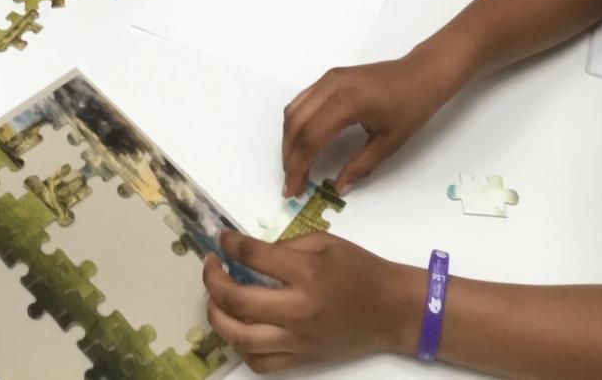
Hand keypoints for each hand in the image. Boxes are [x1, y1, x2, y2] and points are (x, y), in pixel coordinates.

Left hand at [204, 232, 412, 371]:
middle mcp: (297, 309)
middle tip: (210, 266)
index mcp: (306, 273)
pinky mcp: (302, 360)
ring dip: (218, 317)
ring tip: (214, 300)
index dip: (230, 244)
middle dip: (214, 281)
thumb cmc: (360, 270)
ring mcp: (298, 339)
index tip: (222, 238)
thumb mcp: (326, 242)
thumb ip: (287, 245)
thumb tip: (252, 252)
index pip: (254, 256)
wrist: (391, 310)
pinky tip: (237, 329)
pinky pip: (261, 363)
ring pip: (241, 338)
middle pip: (238, 301)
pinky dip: (241, 347)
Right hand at [282, 54, 452, 196]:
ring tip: (293, 165)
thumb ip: (360, 166)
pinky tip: (302, 141)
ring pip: (294, 110)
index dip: (298, 167)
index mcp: (347, 103)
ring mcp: (328, 78)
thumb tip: (337, 188)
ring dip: (289, 139)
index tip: (294, 189)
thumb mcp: (389, 143)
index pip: (311, 138)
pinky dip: (296, 123)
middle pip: (297, 124)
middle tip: (290, 183)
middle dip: (289, 156)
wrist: (422, 74)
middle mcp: (331, 86)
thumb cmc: (411, 107)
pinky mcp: (330, 77)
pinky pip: (303, 100)